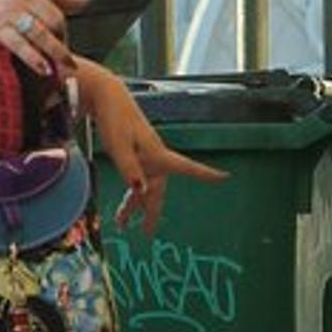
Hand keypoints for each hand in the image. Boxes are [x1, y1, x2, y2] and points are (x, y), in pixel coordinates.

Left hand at [77, 64, 226, 235]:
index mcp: (159, 154)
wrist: (106, 97)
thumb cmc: (115, 119)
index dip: (207, 174)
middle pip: (158, 190)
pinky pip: (134, 180)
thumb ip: (130, 169)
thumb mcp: (120, 146)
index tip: (225, 177)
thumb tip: (141, 191)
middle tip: (148, 234)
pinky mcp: (133, 155)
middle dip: (152, 213)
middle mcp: (155, 158)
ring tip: (122, 226)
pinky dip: (128, 195)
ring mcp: (144, 157)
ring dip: (134, 206)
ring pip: (143, 188)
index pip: (188, 167)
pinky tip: (120, 206)